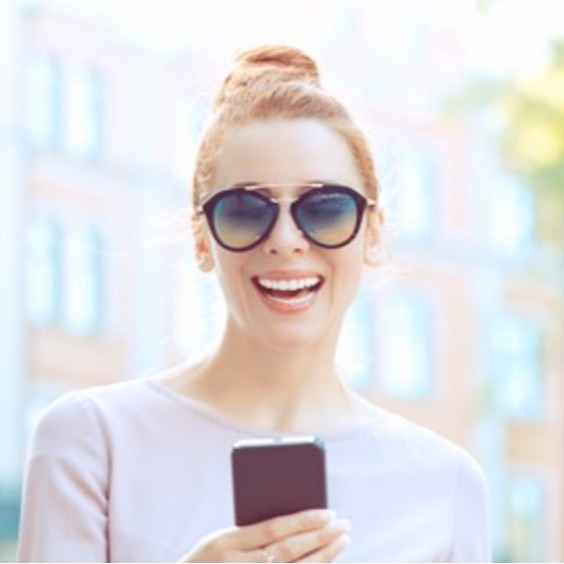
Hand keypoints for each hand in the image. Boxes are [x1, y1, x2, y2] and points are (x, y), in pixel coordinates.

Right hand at [180, 508, 350, 562]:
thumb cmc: (210, 559)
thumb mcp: (223, 539)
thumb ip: (254, 530)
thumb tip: (295, 518)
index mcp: (228, 542)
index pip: (273, 529)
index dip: (303, 521)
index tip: (328, 512)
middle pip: (289, 551)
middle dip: (320, 537)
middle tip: (343, 524)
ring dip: (323, 556)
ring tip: (342, 540)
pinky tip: (325, 562)